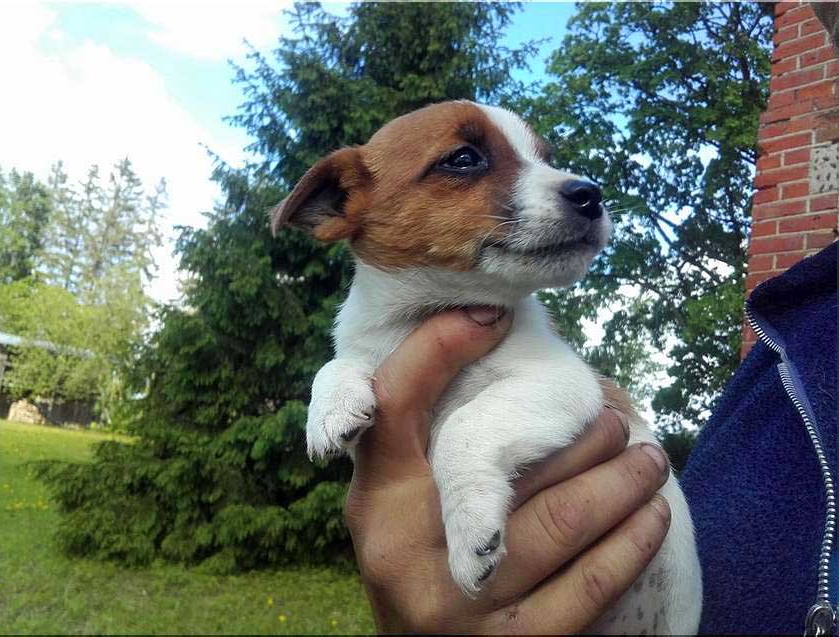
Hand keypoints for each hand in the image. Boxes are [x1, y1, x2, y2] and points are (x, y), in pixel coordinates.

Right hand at [345, 308, 671, 633]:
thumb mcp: (398, 500)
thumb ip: (418, 439)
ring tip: (649, 459)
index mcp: (375, 498)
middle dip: (581, 437)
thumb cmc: (417, 560)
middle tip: (618, 418)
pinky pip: (591, 586)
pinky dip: (633, 543)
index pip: (392, 404)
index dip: (435, 349)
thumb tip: (480, 327)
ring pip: (562, 523)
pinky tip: (652, 517)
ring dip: (622, 482)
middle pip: (506, 468)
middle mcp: (406, 549)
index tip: (491, 316)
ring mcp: (461, 605)